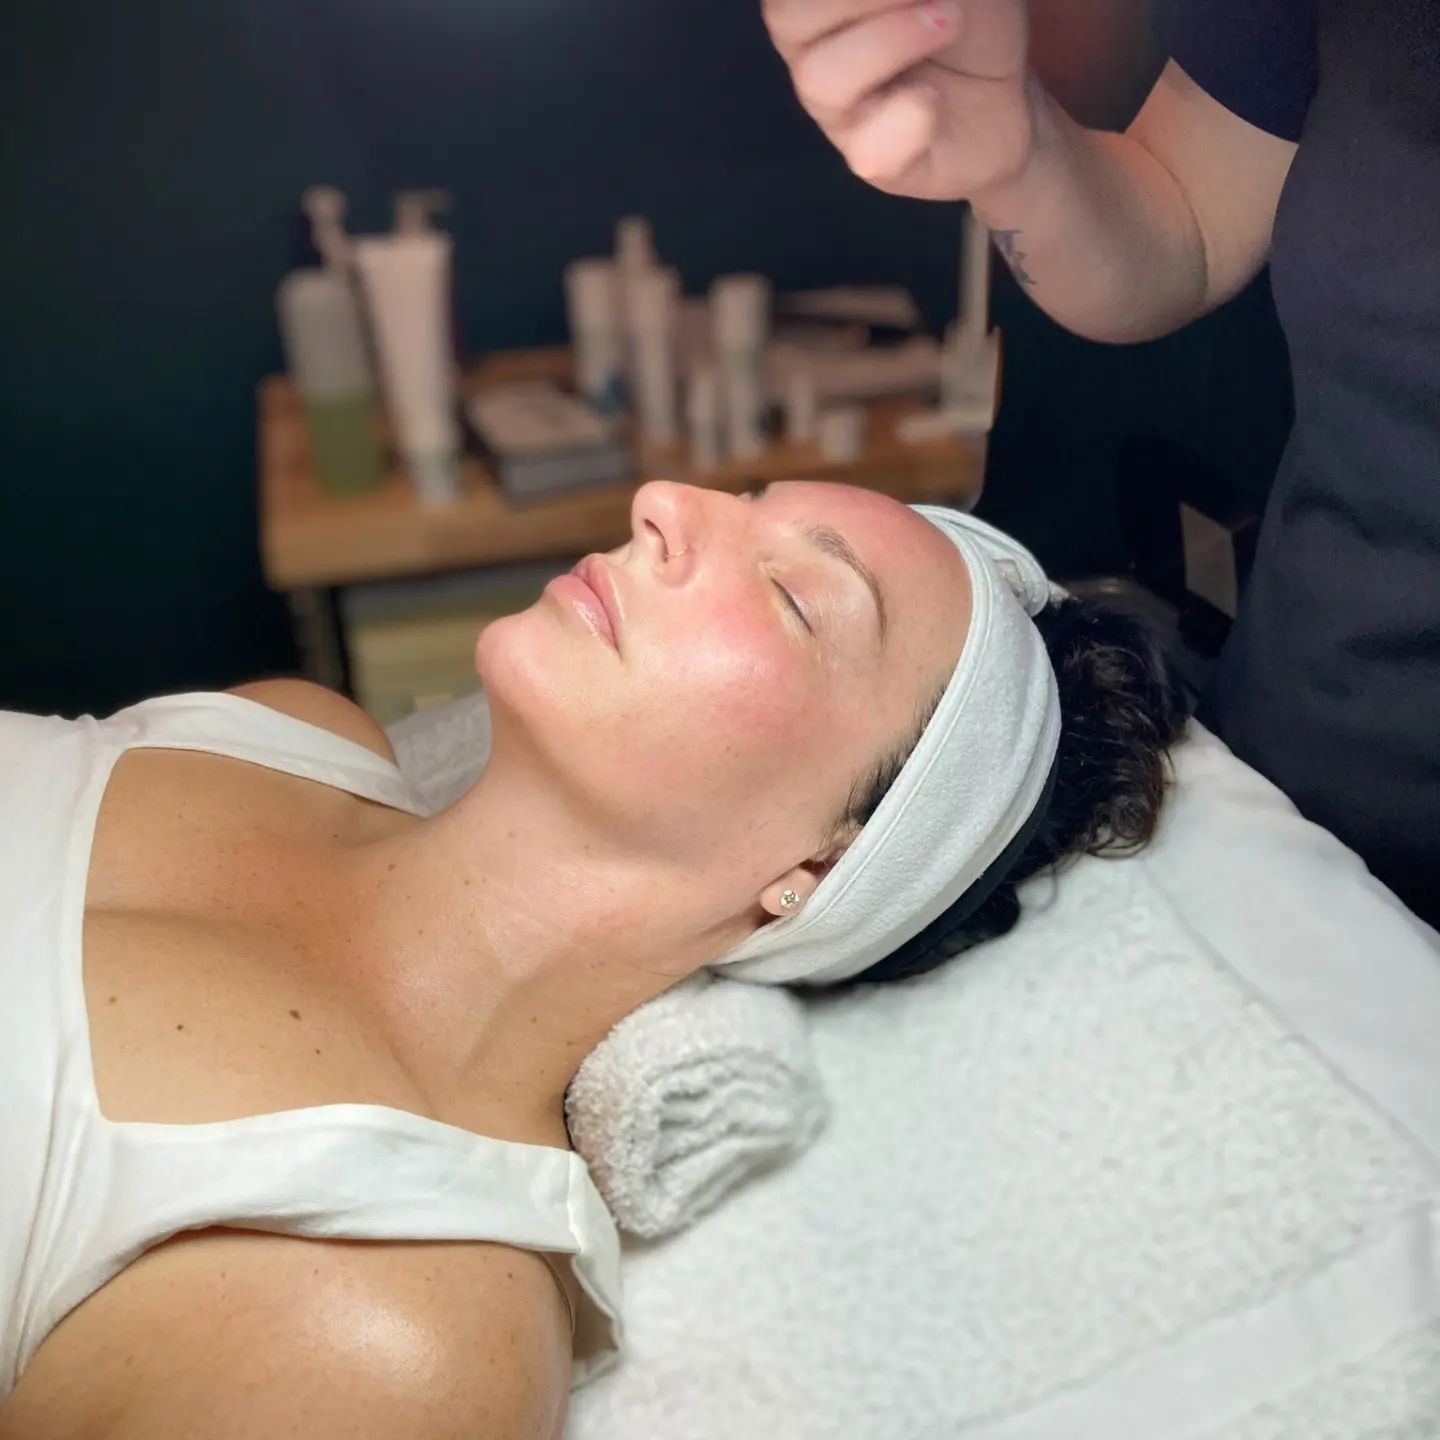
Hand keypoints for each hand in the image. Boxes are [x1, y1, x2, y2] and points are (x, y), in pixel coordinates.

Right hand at [762, 0, 1033, 199]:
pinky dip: (912, 113)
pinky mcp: (874, 163)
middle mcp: (817, 57)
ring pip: (821, 79)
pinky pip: (870, 150)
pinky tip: (938, 96)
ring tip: (949, 22)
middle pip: (787, 18)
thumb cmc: (968, 18)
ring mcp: (840, 116)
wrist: (1003, 92)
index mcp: (821, 8)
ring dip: (890, 39)